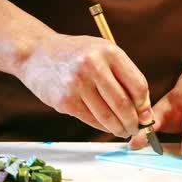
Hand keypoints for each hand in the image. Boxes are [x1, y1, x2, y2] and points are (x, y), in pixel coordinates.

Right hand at [18, 33, 152, 137]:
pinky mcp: (65, 100)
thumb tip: (144, 110)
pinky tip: (105, 126)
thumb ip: (124, 76)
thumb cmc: (75, 54)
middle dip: (133, 122)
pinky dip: (102, 127)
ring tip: (122, 130)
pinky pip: (91, 120)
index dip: (144, 106)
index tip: (144, 114)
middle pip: (124, 104)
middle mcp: (93, 65)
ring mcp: (77, 84)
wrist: (37, 54)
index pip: (138, 86)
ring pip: (108, 116)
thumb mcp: (102, 52)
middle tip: (135, 128)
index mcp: (109, 52)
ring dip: (118, 128)